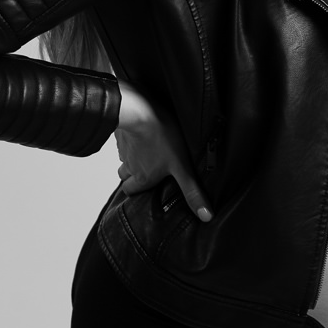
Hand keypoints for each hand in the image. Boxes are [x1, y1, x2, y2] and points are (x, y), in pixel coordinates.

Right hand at [115, 81, 212, 221]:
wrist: (140, 111)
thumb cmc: (161, 137)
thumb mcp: (181, 166)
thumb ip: (191, 191)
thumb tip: (205, 216)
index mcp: (142, 177)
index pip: (131, 192)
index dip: (137, 191)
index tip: (145, 188)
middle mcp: (129, 166)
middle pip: (124, 177)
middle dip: (131, 176)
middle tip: (144, 171)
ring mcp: (123, 148)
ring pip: (123, 158)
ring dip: (131, 158)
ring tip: (143, 152)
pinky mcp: (121, 132)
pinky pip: (122, 140)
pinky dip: (129, 140)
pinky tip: (140, 134)